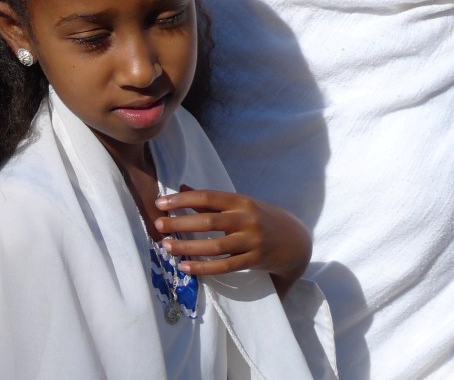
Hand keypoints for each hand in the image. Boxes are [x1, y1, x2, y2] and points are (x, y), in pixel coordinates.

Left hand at [154, 185, 310, 296]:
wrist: (296, 241)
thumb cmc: (261, 219)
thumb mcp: (240, 205)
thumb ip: (211, 199)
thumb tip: (181, 186)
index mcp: (240, 201)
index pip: (206, 196)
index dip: (181, 200)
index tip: (159, 203)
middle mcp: (247, 219)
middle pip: (208, 221)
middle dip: (180, 223)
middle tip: (157, 225)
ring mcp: (252, 241)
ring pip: (215, 246)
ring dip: (188, 247)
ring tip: (166, 247)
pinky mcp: (255, 260)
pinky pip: (225, 266)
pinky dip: (203, 268)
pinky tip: (185, 267)